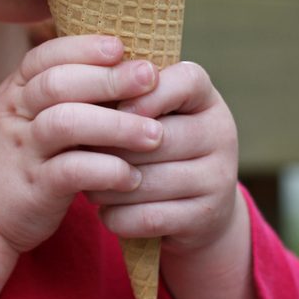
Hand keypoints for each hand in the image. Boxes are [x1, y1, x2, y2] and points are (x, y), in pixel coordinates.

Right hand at [0, 36, 165, 256]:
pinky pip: (72, 172)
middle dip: (109, 78)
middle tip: (151, 78)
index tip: (121, 46)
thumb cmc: (15, 157)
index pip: (47, 55)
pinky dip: (106, 171)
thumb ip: (62, 93)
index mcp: (16, 90)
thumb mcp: (26, 115)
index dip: (84, 48)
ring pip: (67, 123)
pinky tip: (133, 177)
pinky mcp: (34, 189)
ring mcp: (23, 151)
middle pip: (59, 84)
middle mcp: (16, 114)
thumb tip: (123, 66)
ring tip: (154, 134)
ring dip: (116, 125)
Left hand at [85, 61, 238, 253]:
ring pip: (147, 180)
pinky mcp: (207, 215)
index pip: (184, 81)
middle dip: (108, 148)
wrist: (201, 205)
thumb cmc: (161, 143)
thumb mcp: (153, 112)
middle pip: (156, 137)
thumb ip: (125, 95)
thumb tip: (79, 91)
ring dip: (107, 185)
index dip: (145, 95)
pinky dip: (119, 217)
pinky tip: (105, 212)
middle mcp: (220, 132)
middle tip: (78, 153)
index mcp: (205, 96)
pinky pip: (150, 217)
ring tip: (86, 182)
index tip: (114, 109)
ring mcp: (219, 176)